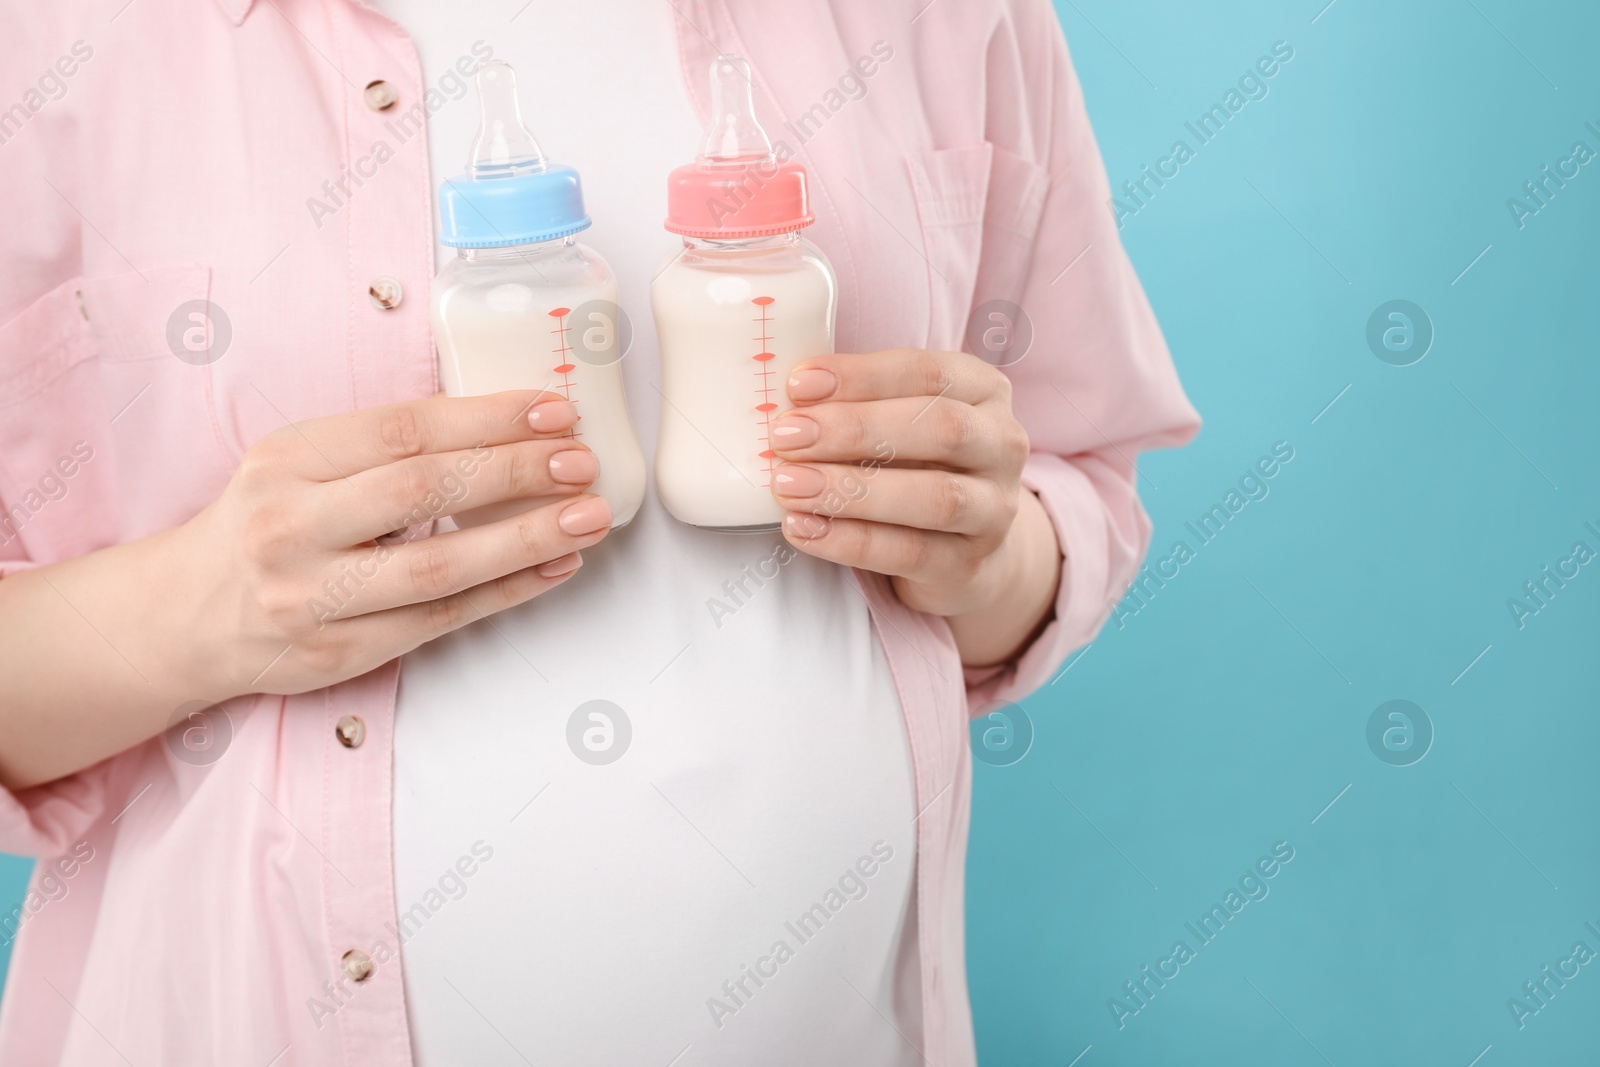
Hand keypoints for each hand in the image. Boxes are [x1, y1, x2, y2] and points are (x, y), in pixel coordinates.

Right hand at [182, 390, 611, 697]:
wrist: (187, 614)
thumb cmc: (267, 524)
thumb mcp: (300, 464)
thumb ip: (386, 449)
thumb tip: (510, 428)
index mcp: (288, 461)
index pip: (403, 430)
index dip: (487, 418)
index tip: (553, 410)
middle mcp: (294, 526)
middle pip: (423, 491)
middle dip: (515, 472)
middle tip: (581, 462)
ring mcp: (314, 595)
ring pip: (438, 566)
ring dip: (525, 539)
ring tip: (588, 517)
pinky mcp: (341, 650)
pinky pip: (442, 619)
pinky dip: (508, 591)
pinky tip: (555, 565)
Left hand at [769, 348, 1060, 663]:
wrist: (966, 547)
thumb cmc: (917, 464)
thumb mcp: (899, 420)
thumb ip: (856, 402)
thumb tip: (787, 400)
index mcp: (984, 391)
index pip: (929, 372)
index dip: (862, 376)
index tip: (797, 384)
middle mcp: (1002, 445)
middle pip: (939, 428)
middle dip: (856, 430)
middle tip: (786, 437)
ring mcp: (994, 509)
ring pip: (934, 496)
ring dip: (852, 489)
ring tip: (789, 485)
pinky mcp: (971, 564)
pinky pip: (911, 553)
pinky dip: (851, 542)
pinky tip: (804, 529)